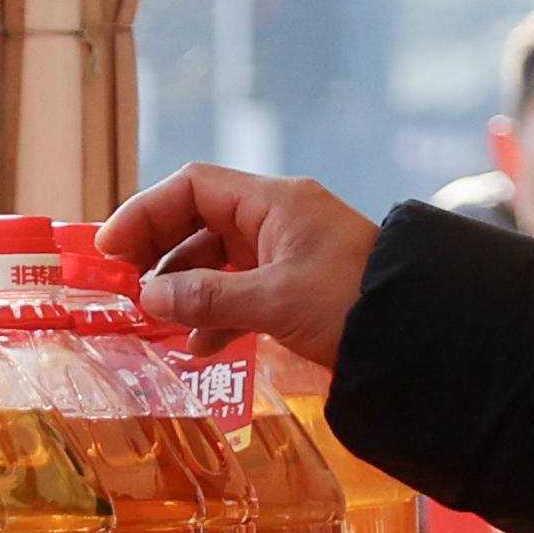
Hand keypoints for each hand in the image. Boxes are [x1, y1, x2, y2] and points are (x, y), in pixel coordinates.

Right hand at [98, 166, 376, 368]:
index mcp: (275, 202)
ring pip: (218, 260)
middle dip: (159, 254)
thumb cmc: (355, 304)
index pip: (193, 187)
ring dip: (185, 289)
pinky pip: (241, 289)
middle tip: (123, 287)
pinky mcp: (298, 286)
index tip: (110, 248)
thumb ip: (206, 297)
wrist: (423, 336)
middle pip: (200, 222)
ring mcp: (289, 252)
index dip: (145, 212)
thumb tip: (148, 298)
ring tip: (158, 322)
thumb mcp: (275, 301)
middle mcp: (279, 219)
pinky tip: (201, 345)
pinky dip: (215, 313)